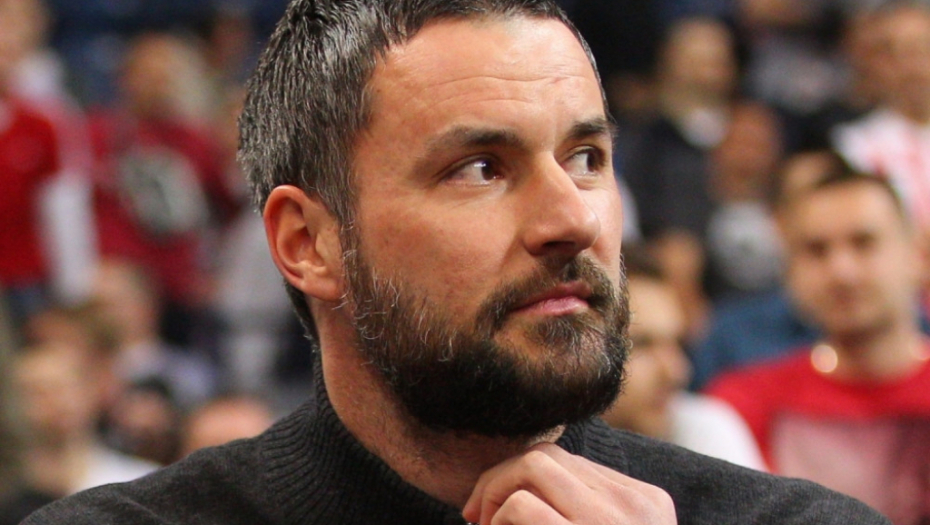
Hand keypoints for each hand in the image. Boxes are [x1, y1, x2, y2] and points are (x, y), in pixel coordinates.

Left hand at [462, 443, 676, 524]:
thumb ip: (580, 512)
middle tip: (476, 516)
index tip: (494, 515)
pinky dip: (498, 520)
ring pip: (532, 466)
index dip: (522, 481)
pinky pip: (523, 505)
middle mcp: (638, 504)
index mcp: (647, 505)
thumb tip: (519, 499)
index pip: (572, 465)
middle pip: (548, 456)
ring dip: (494, 493)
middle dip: (499, 479)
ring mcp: (616, 519)